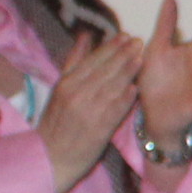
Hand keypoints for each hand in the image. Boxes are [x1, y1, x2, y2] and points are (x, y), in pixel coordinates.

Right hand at [37, 30, 147, 192]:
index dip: (110, 47)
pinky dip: (124, 100)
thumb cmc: (56, 121)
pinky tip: (134, 90)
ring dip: (127, 72)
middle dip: (122, 55)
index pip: (92, 60)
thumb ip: (74, 62)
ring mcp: (87, 111)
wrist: (50, 156)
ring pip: (110, 88)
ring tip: (141, 58)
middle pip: (104, 71)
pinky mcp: (98, 129)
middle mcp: (76, 94)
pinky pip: (113, 111)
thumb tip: (86, 35)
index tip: (125, 36)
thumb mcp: (59, 88)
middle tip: (139, 42)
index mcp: (66, 83)